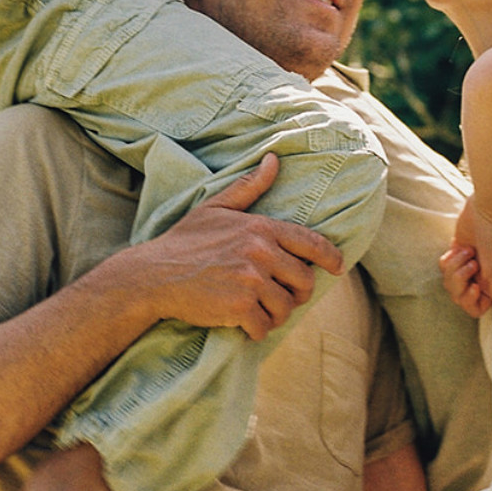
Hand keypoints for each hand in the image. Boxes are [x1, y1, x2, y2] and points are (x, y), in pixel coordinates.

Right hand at [136, 155, 344, 339]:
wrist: (153, 275)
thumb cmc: (185, 240)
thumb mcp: (216, 207)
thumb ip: (249, 187)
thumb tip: (274, 160)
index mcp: (261, 227)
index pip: (310, 243)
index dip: (330, 257)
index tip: (338, 268)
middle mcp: (260, 252)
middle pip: (304, 280)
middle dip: (298, 292)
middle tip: (286, 297)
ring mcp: (251, 281)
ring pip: (286, 307)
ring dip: (277, 314)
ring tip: (263, 313)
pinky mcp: (238, 307)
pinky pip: (265, 326)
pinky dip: (259, 331)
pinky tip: (248, 327)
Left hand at [439, 196, 491, 316]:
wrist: (487, 211)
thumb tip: (489, 306)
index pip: (475, 309)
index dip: (469, 300)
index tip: (474, 286)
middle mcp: (480, 278)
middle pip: (458, 297)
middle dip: (460, 280)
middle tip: (472, 263)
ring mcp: (467, 266)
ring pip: (448, 282)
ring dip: (455, 267)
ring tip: (469, 252)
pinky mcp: (456, 253)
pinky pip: (444, 266)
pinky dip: (450, 258)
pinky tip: (461, 247)